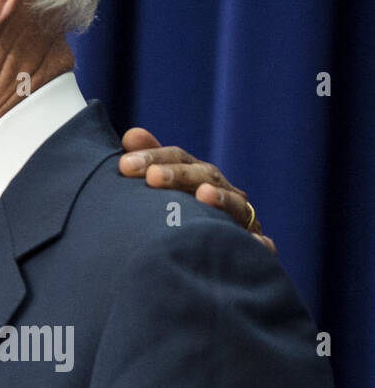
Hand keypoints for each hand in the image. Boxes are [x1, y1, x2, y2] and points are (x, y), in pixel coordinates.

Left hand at [119, 127, 275, 254]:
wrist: (202, 253)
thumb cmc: (174, 211)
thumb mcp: (160, 184)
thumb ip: (149, 160)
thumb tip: (131, 135)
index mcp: (196, 174)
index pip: (177, 157)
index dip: (153, 157)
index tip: (124, 165)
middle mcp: (221, 190)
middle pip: (203, 175)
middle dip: (178, 174)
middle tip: (153, 177)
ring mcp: (240, 216)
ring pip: (235, 204)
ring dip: (221, 198)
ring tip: (204, 194)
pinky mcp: (253, 243)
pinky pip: (262, 243)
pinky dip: (262, 242)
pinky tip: (259, 242)